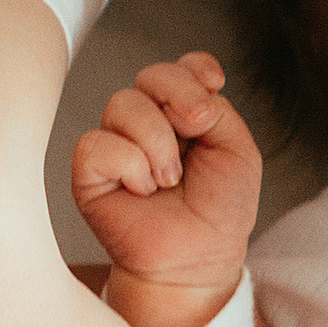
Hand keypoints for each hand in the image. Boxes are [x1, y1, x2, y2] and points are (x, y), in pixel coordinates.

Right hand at [70, 52, 262, 326]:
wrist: (199, 259)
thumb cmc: (218, 211)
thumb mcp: (238, 151)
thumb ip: (217, 110)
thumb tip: (187, 101)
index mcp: (183, 112)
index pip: (181, 67)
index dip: (195, 70)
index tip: (214, 86)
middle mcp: (148, 122)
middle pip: (151, 74)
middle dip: (179, 94)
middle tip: (196, 129)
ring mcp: (117, 143)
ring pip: (123, 103)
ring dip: (158, 141)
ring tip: (170, 179)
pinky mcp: (90, 172)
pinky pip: (97, 143)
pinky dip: (130, 165)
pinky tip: (142, 190)